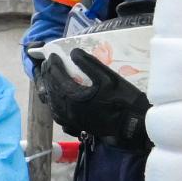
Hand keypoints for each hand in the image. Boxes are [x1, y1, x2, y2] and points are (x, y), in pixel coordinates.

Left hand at [34, 51, 148, 149]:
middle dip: (48, 75)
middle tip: (48, 64)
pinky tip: (57, 102)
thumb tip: (73, 53)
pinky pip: (59, 117)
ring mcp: (71, 121)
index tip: (52, 56)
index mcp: (73, 96)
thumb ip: (89, 63)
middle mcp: (67, 110)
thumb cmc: (123, 100)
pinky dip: (55, 106)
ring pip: (52, 105)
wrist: (133, 126)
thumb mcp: (108, 77)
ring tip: (50, 80)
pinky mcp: (77, 128)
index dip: (53, 65)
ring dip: (49, 91)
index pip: (56, 77)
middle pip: (51, 90)